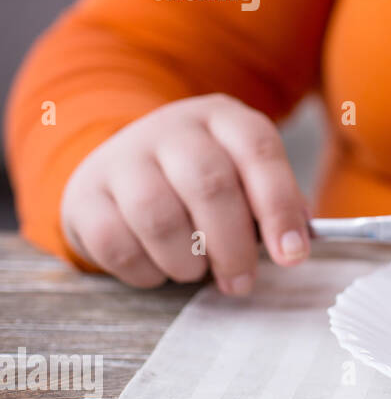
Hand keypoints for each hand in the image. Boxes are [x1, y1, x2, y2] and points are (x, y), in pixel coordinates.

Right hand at [60, 93, 309, 293]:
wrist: (122, 165)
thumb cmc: (200, 180)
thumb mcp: (244, 175)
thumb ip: (273, 203)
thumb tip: (297, 241)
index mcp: (223, 118)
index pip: (259, 153)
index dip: (280, 207)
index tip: (293, 255)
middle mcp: (171, 128)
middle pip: (210, 186)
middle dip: (234, 247)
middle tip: (241, 281)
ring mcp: (122, 157)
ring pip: (159, 217)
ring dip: (187, 261)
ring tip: (197, 271)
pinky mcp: (84, 194)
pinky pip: (116, 244)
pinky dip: (147, 271)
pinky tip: (160, 269)